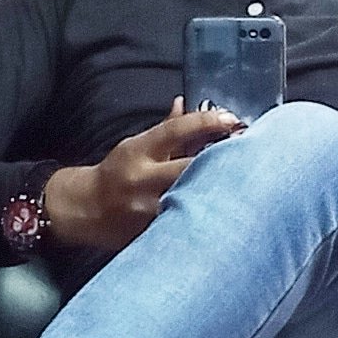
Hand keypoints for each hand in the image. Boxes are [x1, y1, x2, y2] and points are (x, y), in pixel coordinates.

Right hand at [42, 100, 243, 251]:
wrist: (85, 209)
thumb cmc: (117, 173)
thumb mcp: (136, 145)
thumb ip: (165, 129)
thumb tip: (184, 103)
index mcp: (139, 151)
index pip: (175, 130)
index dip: (206, 121)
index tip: (232, 118)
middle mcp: (142, 179)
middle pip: (189, 166)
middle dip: (222, 160)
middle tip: (252, 153)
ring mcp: (146, 210)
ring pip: (191, 199)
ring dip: (220, 192)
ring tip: (248, 185)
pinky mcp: (151, 234)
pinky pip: (185, 224)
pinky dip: (207, 218)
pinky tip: (227, 215)